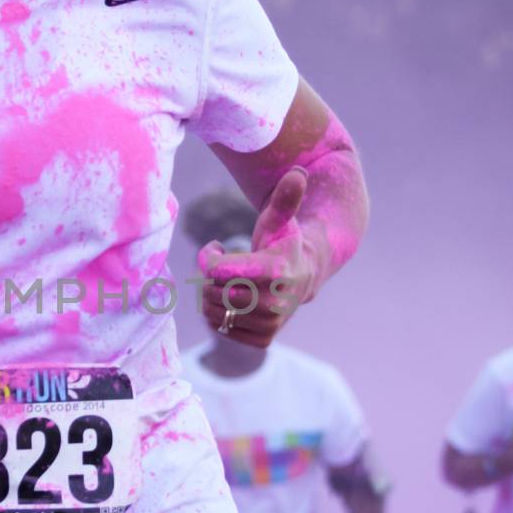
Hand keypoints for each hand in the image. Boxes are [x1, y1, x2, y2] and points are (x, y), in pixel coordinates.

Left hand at [199, 169, 312, 347]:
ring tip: (229, 282)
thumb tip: (298, 173)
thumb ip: (285, 198)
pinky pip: (220, 328)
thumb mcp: (280, 218)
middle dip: (212, 275)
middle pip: (212, 290)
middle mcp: (275, 302)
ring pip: (212, 311)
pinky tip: (234, 300)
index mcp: (275, 271)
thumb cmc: (282, 242)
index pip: (216, 270)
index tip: (216, 247)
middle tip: (226, 265)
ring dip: (212, 294)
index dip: (208, 256)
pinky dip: (219, 314)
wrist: (305, 276)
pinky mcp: (262, 340)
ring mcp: (270, 324)